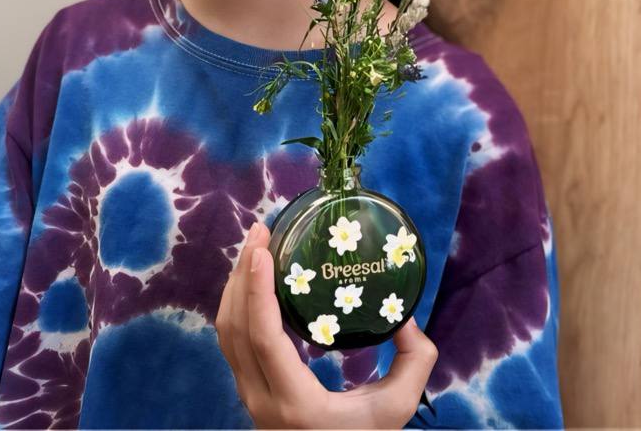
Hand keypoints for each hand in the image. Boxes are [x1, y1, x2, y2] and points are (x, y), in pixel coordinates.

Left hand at [215, 220, 438, 429]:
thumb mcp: (397, 408)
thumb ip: (414, 361)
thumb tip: (405, 317)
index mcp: (296, 402)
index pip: (263, 338)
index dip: (257, 291)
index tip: (262, 251)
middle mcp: (261, 399)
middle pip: (234, 328)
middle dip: (242, 274)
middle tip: (260, 232)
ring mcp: (249, 396)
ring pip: (226, 333)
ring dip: (236, 286)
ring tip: (254, 247)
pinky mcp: (248, 390)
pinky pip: (232, 341)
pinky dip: (238, 305)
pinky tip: (254, 281)